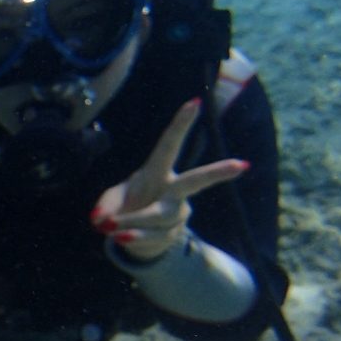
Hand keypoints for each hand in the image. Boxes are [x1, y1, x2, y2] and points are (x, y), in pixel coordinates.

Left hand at [91, 97, 247, 260]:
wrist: (132, 234)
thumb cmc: (124, 204)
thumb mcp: (109, 200)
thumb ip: (104, 205)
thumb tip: (99, 218)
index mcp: (157, 171)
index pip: (169, 146)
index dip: (181, 125)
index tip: (196, 103)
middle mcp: (172, 189)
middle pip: (195, 181)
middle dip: (217, 173)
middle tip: (241, 166)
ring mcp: (177, 212)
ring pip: (159, 216)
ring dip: (132, 222)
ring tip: (110, 227)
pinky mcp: (173, 233)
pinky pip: (152, 236)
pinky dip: (133, 237)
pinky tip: (122, 238)